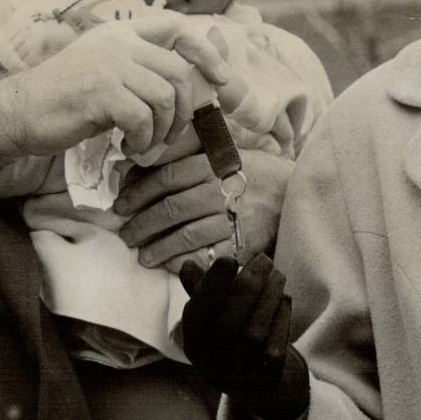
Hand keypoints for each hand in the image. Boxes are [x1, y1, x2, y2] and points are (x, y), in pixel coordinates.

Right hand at [0, 15, 229, 184]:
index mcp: (120, 34)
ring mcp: (109, 64)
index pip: (177, 28)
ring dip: (163, 131)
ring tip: (144, 145)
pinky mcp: (100, 92)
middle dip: (184, 111)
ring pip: (165, 97)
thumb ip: (138, 72)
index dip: (206, 52)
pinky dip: (143, 140)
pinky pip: (144, 119)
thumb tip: (187, 91)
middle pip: (178, 73)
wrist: (17, 113)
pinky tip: (128, 148)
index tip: (224, 79)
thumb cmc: (62, 101)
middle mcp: (117, 42)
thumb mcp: (104, 74)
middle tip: (168, 136)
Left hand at [115, 149, 291, 271]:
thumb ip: (192, 158)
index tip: (121, 205)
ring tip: (142, 256)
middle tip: (125, 234)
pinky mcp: (245, 242)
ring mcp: (234, 218)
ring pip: (186, 234)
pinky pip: (208, 255)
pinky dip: (186, 262)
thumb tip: (142, 166)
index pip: (167, 177)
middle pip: (171, 208)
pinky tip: (171, 266)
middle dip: (142, 223)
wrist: (299, 192)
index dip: (139, 192)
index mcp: (214, 165)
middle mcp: (221, 190)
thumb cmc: (259, 172)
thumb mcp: (229, 153)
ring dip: (159, 247)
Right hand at [179, 254, 308, 419]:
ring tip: (277, 274)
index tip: (228, 259)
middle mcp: (212, 366)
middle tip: (263, 260)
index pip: (195, 317)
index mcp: (194, 346)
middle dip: (245, 287)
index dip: (210, 287)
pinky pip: (275, 347)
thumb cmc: (237, 340)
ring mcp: (239, 377)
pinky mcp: (267, 382)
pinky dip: (281, 318)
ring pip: (253, 335)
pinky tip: (284, 298)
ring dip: (268, 298)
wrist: (264, 387)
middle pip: (226, 326)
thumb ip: (204, 293)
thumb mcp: (216, 319)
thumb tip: (187, 265)